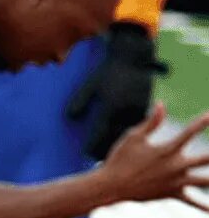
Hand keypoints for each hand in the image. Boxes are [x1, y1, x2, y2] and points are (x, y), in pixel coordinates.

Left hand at [68, 22, 165, 161]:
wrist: (133, 57)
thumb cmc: (107, 71)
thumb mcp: (90, 84)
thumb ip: (79, 101)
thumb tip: (70, 118)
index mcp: (110, 106)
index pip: (99, 133)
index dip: (92, 146)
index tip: (84, 155)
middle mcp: (125, 109)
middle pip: (115, 138)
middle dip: (105, 150)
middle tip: (95, 160)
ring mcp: (138, 108)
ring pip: (128, 133)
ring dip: (119, 144)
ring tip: (109, 155)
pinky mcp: (146, 105)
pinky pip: (138, 124)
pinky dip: (130, 133)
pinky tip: (124, 141)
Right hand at [95, 103, 208, 210]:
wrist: (110, 187)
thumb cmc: (119, 159)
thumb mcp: (133, 137)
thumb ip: (151, 122)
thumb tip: (161, 104)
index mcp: (167, 151)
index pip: (190, 132)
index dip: (203, 122)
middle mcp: (175, 167)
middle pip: (206, 159)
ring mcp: (175, 182)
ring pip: (204, 182)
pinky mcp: (170, 194)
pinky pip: (190, 202)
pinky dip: (202, 206)